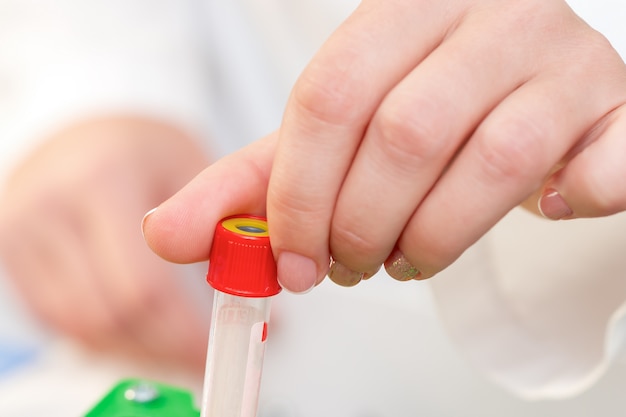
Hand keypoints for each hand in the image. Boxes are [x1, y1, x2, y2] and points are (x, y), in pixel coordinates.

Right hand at [0, 116, 209, 370]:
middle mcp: (52, 207)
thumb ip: (219, 226)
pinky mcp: (10, 251)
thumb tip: (259, 292)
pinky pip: (55, 317)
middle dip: (163, 347)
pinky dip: (100, 335)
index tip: (214, 344)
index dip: (183, 331)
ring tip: (173, 345)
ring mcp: (22, 231)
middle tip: (199, 354)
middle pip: (111, 314)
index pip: (144, 286)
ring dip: (133, 347)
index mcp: (106, 180)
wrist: (85, 124)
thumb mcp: (191, 166)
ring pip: (81, 325)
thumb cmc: (143, 146)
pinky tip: (135, 330)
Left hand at [144, 0, 625, 292]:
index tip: (291, 255)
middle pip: (405, 134)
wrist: (519, 91)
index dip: (300, 192)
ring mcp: (564, 60)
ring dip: (435, 238)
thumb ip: (250, 183)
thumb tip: (165, 233)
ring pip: (492, 162)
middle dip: (362, 226)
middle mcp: (490, 17)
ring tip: (410, 257)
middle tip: (350, 266)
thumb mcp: (327, 139)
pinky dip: (578, 198)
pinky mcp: (616, 110)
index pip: (331, 96)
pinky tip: (547, 211)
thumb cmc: (419, 110)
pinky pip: (605, 164)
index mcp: (404, 8)